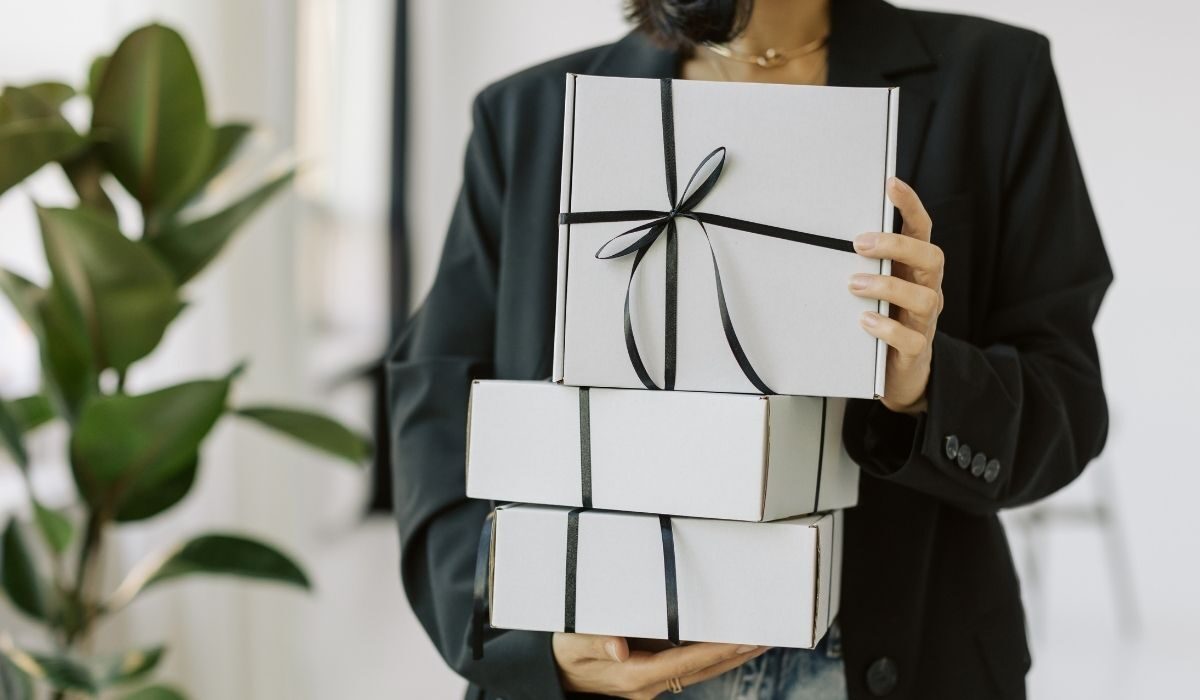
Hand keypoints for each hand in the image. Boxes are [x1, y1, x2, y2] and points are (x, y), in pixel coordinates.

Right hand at [553, 633, 767, 698]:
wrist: (555, 674)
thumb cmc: (564, 653)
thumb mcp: (572, 643)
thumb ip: (595, 642)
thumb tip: (620, 646)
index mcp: (633, 674)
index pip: (684, 663)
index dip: (715, 651)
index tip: (741, 640)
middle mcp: (648, 684)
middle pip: (701, 671)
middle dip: (734, 656)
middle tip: (764, 637)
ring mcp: (652, 684)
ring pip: (698, 672)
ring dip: (727, 657)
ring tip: (755, 640)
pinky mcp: (651, 677)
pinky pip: (687, 668)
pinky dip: (709, 656)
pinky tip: (724, 644)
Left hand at [850, 177, 943, 414]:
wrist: (899, 374)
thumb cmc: (884, 320)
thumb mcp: (874, 287)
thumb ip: (861, 265)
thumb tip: (822, 237)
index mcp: (915, 270)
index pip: (922, 230)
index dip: (910, 206)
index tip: (891, 183)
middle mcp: (927, 290)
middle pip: (931, 257)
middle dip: (896, 246)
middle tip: (859, 243)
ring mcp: (925, 321)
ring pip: (924, 297)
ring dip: (887, 286)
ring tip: (854, 285)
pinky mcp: (917, 351)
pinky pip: (911, 339)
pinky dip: (887, 328)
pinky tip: (865, 321)